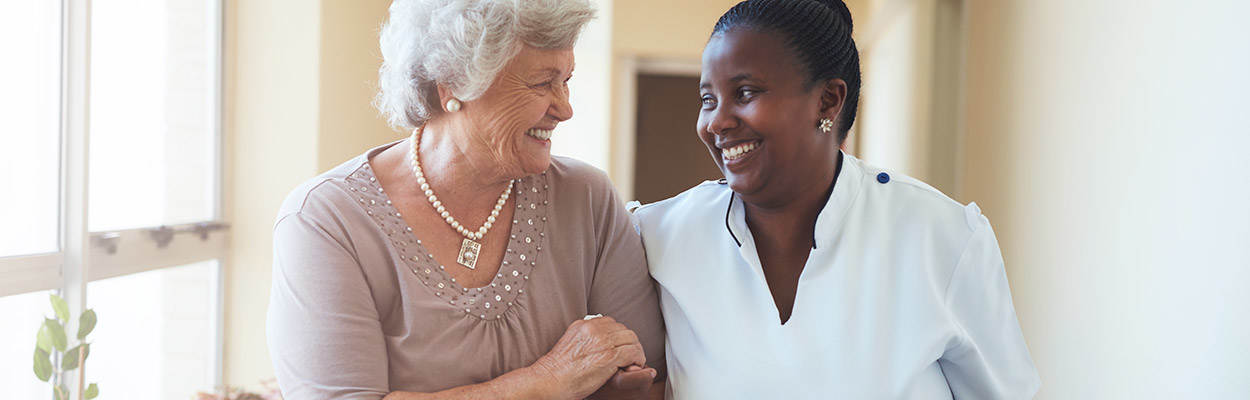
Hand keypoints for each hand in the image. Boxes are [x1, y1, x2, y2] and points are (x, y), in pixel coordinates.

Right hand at [531, 316, 647, 399]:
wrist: (550, 381)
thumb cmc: (557, 370)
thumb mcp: (568, 344)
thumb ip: (584, 338)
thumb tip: (597, 340)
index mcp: (583, 325)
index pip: (610, 322)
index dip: (618, 335)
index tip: (619, 346)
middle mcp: (593, 329)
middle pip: (623, 329)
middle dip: (629, 342)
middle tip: (630, 355)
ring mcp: (603, 341)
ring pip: (631, 339)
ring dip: (635, 350)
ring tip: (633, 362)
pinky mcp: (610, 356)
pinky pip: (634, 352)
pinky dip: (638, 359)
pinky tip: (633, 366)